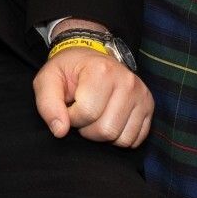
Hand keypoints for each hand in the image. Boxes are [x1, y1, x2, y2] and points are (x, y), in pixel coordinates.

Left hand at [33, 47, 152, 145]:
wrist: (90, 58)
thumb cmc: (68, 71)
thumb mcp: (47, 80)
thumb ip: (48, 104)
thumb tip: (60, 131)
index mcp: (102, 70)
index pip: (87, 113)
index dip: (71, 117)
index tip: (69, 107)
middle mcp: (127, 81)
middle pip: (106, 130)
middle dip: (87, 130)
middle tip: (82, 114)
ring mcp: (141, 94)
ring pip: (122, 139)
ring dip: (103, 135)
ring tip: (96, 117)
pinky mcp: (149, 106)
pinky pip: (135, 139)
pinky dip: (119, 137)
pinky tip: (109, 120)